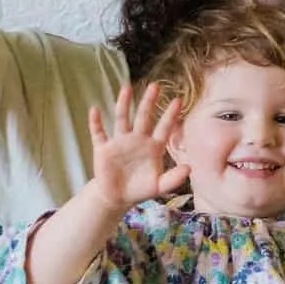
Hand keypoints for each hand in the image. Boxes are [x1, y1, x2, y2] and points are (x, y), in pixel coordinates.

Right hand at [87, 83, 188, 211]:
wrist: (117, 197)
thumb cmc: (141, 189)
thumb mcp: (159, 187)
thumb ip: (174, 178)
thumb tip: (189, 168)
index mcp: (153, 146)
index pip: (164, 127)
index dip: (170, 115)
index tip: (178, 100)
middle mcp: (137, 139)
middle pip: (143, 116)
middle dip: (149, 102)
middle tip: (155, 86)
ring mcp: (120, 142)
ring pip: (122, 119)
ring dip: (123, 104)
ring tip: (126, 88)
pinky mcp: (103, 149)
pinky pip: (99, 133)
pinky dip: (96, 122)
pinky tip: (95, 110)